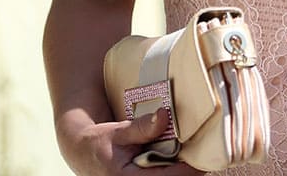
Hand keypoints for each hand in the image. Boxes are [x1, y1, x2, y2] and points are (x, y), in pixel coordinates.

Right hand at [57, 108, 199, 174]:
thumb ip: (142, 127)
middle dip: (187, 168)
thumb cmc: (98, 143)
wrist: (82, 152)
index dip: (189, 169)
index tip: (203, 155)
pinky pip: (163, 175)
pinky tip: (176, 154)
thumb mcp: (118, 131)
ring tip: (189, 150)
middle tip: (200, 149)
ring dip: (179, 168)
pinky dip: (172, 167)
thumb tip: (164, 116)